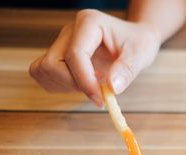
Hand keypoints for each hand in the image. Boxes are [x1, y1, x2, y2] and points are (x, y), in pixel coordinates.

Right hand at [29, 9, 160, 106]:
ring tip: (92, 86)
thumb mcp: (141, 54)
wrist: (135, 39)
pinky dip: (60, 86)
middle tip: (99, 92)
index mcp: (89, 23)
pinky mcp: (58, 55)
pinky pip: (45, 75)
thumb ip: (127, 70)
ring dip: (65, 86)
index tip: (101, 99)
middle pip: (53, 64)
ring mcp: (61, 43)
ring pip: (44, 70)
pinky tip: (82, 85)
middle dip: (74, 84)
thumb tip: (112, 88)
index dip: (85, 81)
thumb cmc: (139, 43)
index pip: (75, 54)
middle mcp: (70, 31)